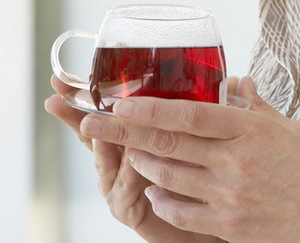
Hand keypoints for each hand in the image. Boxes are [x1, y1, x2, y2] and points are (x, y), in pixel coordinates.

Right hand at [45, 75, 210, 242]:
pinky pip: (125, 191)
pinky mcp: (132, 211)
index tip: (59, 81)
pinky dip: (128, 174)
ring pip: (105, 163)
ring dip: (104, 142)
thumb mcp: (208, 136)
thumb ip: (218, 109)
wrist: (215, 220)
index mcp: (133, 139)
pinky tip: (132, 158)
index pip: (103, 114)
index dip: (81, 97)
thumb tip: (240, 80)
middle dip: (76, 116)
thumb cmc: (203, 176)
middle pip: (92, 137)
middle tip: (60, 98)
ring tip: (98, 123)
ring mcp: (121, 188)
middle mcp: (120, 163)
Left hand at [79, 76, 299, 242]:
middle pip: (168, 144)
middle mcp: (235, 161)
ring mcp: (230, 195)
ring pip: (168, 177)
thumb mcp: (291, 129)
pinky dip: (162, 199)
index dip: (149, 109)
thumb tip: (236, 83)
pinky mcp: (229, 225)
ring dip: (142, 164)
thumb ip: (256, 108)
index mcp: (250, 131)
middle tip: (94, 125)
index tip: (120, 103)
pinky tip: (154, 191)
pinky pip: (181, 212)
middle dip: (124, 133)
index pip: (189, 114)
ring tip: (129, 153)